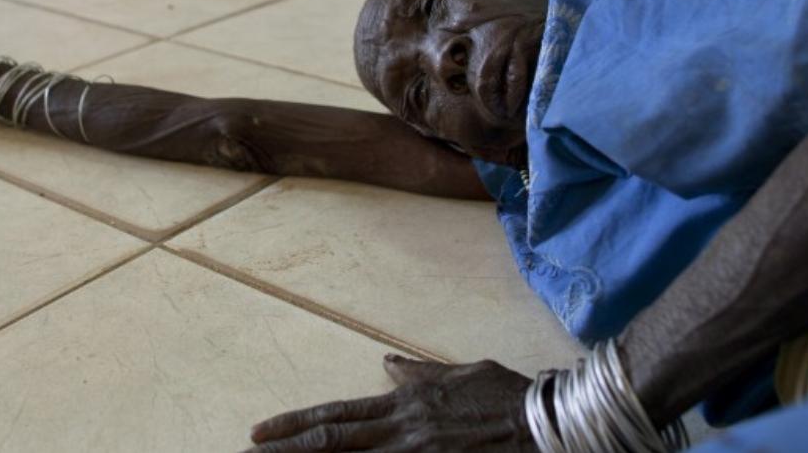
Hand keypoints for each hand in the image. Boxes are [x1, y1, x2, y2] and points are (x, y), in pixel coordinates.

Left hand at [245, 355, 535, 451]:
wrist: (548, 421)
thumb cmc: (508, 398)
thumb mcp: (460, 374)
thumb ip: (419, 374)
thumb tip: (388, 364)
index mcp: (405, 404)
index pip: (336, 416)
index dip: (294, 426)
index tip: (259, 433)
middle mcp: (403, 430)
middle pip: (330, 442)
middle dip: (284, 452)